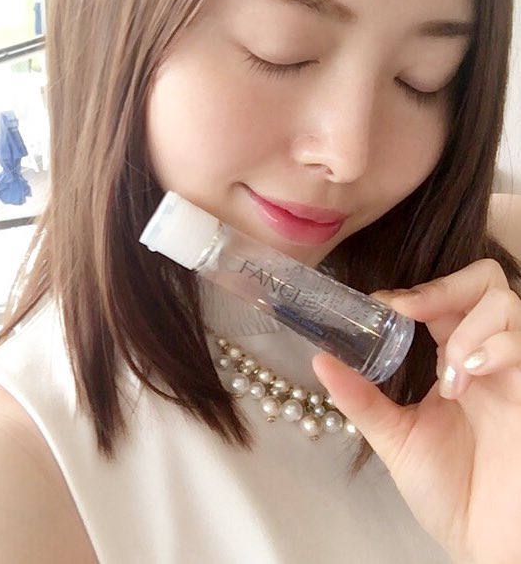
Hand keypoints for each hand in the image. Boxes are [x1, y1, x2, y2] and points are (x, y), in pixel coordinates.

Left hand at [312, 259, 520, 563]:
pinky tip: (467, 378)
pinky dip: (494, 347)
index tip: (381, 308)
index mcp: (452, 361)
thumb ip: (361, 398)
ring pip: (505, 303)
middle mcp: (486, 357)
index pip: (440, 299)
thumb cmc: (450, 493)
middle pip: (481, 283)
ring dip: (466, 325)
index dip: (412, 293)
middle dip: (442, 287)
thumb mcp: (395, 439)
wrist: (488, 545)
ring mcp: (513, 372)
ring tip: (447, 370)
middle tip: (408, 312)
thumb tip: (319, 360)